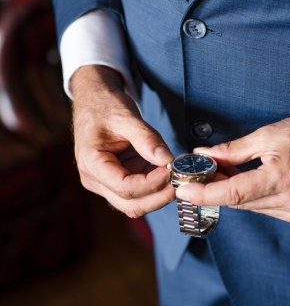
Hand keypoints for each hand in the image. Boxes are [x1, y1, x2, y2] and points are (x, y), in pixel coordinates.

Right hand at [71, 65, 174, 216]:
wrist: (94, 100)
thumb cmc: (104, 105)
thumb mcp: (126, 116)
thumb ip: (146, 139)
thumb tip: (167, 160)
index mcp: (91, 163)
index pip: (124, 187)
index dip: (151, 183)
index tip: (171, 170)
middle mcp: (95, 179)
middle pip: (130, 205)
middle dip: (158, 197)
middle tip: (181, 181)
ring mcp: (105, 183)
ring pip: (135, 203)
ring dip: (158, 194)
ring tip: (177, 176)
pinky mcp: (117, 180)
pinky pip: (138, 192)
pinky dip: (155, 186)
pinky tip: (168, 172)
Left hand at [176, 107, 289, 223]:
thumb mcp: (268, 135)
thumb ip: (232, 151)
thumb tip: (202, 155)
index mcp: (283, 177)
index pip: (235, 193)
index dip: (205, 194)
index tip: (183, 190)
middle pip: (239, 202)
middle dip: (216, 188)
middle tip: (200, 171)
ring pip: (250, 207)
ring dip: (234, 192)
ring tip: (225, 171)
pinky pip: (264, 208)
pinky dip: (252, 197)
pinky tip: (249, 180)